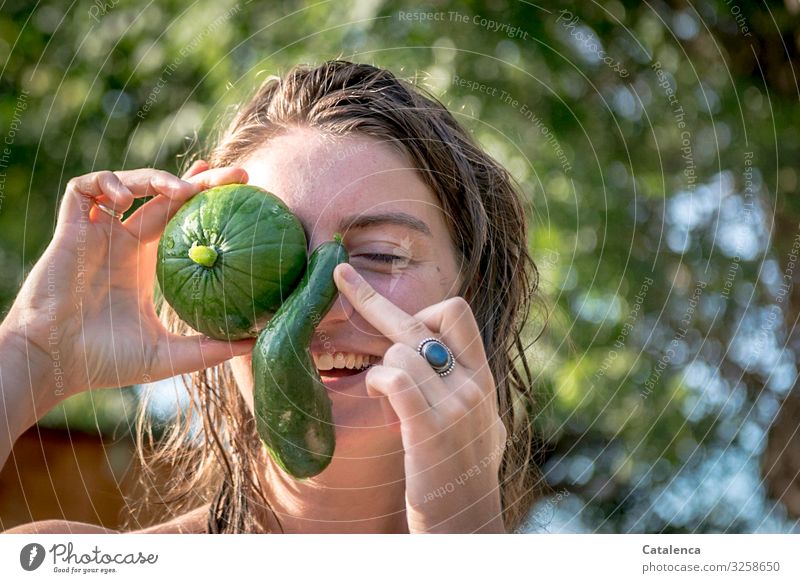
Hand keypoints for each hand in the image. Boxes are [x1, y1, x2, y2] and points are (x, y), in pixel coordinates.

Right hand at [1, 161, 255, 418]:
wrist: (55, 363)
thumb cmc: (106, 362)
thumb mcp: (169, 356)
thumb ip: (210, 349)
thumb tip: (257, 345)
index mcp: (147, 263)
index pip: (183, 220)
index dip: (207, 202)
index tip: (240, 192)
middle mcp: (124, 242)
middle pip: (166, 196)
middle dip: (200, 180)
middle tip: (237, 175)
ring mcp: (97, 232)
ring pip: (129, 182)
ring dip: (156, 178)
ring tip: (183, 190)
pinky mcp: (70, 228)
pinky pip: (84, 188)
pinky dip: (107, 183)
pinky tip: (125, 202)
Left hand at [333, 262, 506, 532]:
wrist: (468, 527)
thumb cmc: (461, 477)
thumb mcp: (478, 424)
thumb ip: (462, 388)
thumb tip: (438, 360)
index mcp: (483, 377)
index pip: (455, 314)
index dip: (418, 304)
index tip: (383, 303)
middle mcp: (474, 384)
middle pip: (423, 320)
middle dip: (372, 300)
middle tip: (338, 275)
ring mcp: (456, 405)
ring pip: (401, 350)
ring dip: (380, 367)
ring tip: (383, 395)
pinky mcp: (431, 429)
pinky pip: (395, 378)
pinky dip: (378, 381)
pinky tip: (377, 394)